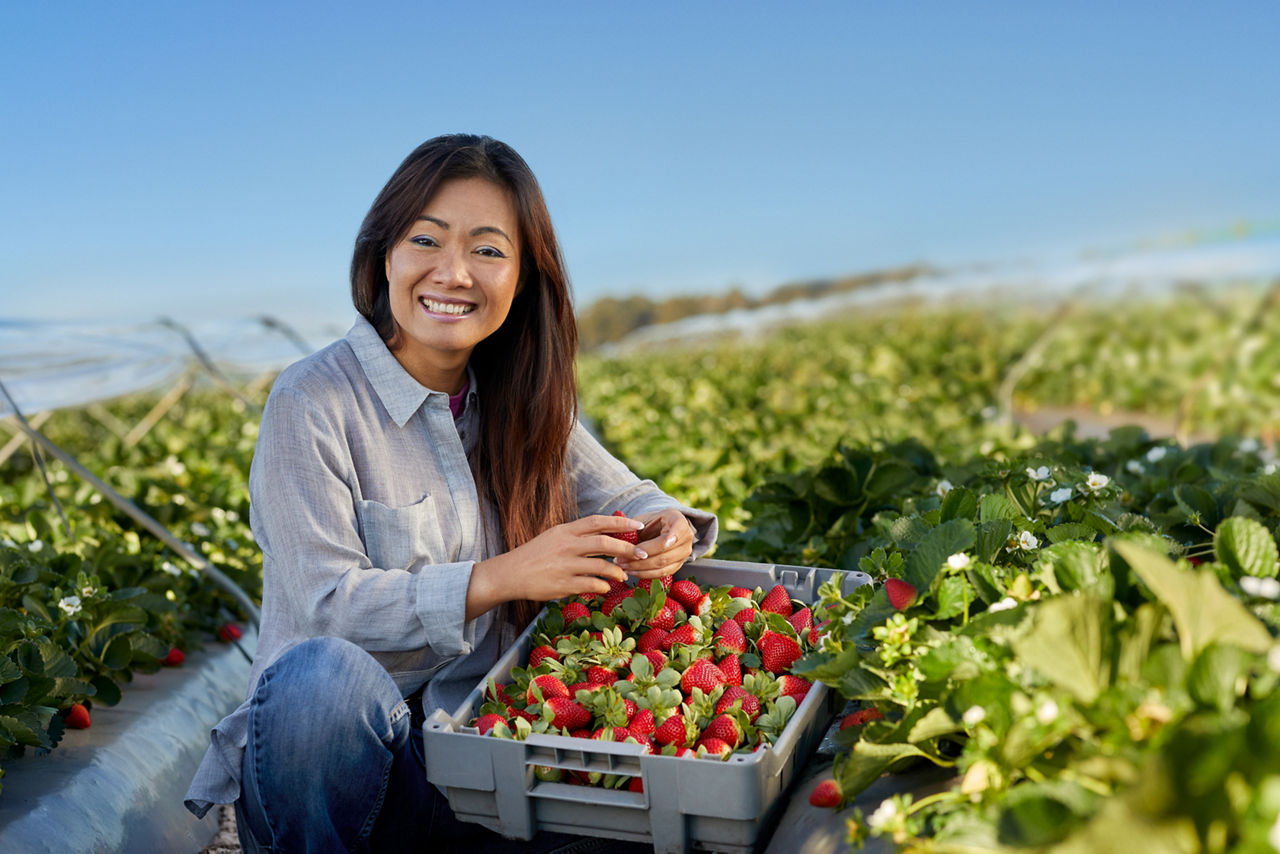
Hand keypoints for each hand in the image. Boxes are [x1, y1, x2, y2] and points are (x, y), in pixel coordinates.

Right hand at [468, 514, 645, 617]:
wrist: (510, 574)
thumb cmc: (534, 555)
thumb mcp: (554, 537)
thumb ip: (577, 535)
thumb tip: (605, 534)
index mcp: (566, 531)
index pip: (598, 522)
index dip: (621, 523)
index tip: (639, 525)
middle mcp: (567, 545)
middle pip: (605, 543)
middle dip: (627, 548)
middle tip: (642, 554)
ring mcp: (565, 565)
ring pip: (601, 567)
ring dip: (617, 572)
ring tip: (624, 575)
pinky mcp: (563, 585)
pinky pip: (591, 585)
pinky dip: (603, 586)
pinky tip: (606, 587)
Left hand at [617, 508, 696, 580]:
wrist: (665, 528)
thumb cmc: (652, 522)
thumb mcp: (643, 519)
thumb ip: (632, 527)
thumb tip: (615, 535)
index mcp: (679, 521)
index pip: (672, 535)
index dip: (658, 544)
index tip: (641, 550)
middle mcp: (687, 538)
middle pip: (664, 555)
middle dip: (640, 560)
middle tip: (620, 559)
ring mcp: (685, 554)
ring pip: (662, 567)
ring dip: (640, 569)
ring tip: (622, 567)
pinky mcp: (678, 566)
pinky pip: (662, 574)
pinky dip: (645, 574)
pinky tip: (631, 572)